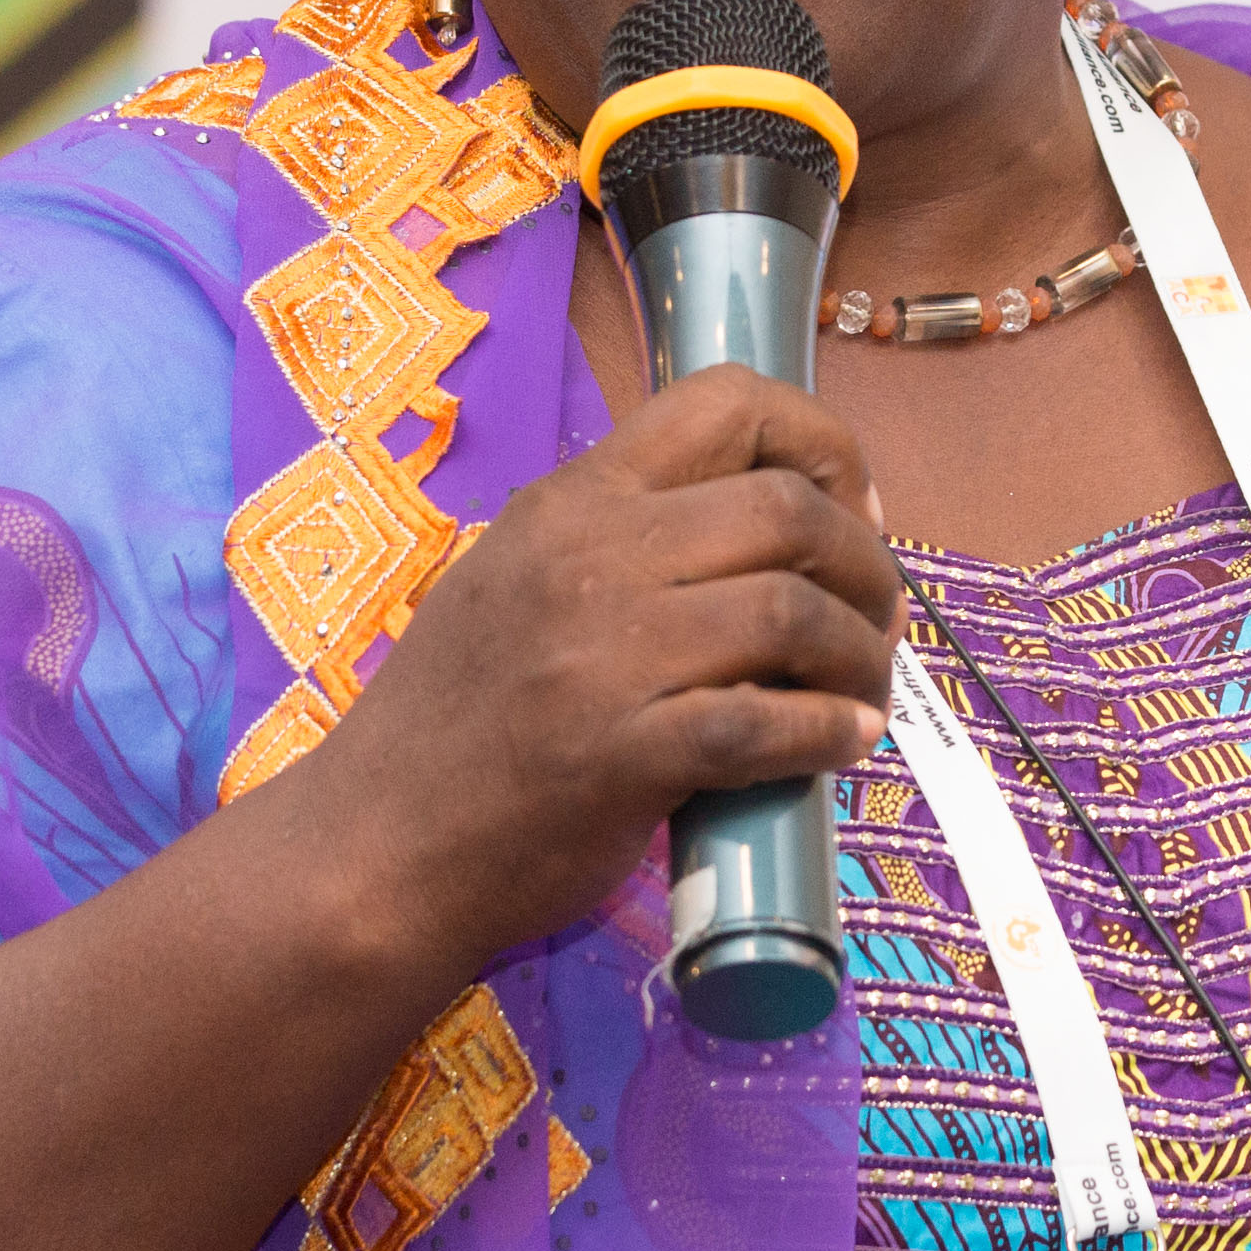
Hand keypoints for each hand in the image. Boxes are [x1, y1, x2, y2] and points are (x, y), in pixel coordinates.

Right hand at [291, 365, 901, 981]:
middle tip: (878, 619)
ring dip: (860, 655)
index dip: (823, 442)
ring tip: (864, 692)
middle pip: (787, 509)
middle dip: (866, 563)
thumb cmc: (451, 725)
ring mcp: (602, 656)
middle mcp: (588, 558)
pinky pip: (764, 724)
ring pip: (792, 610)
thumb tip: (754, 531)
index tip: (849, 508)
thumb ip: (615, 544)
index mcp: (570, 502)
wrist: (372, 849)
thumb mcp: (512, 581)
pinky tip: (843, 742)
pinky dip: (827, 731)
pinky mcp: (620, 755)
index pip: (726, 401)